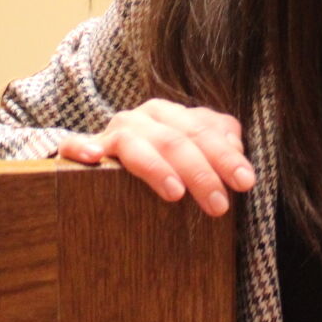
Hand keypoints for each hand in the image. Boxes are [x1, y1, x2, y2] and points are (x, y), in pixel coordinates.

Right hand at [58, 98, 254, 216]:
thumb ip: (219, 147)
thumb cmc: (163, 166)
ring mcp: (113, 132)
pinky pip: (77, 144)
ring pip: (136, 143)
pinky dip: (83, 148)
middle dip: (200, 171)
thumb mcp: (194, 154)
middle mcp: (144, 118)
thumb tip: (236, 154)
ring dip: (156, 167)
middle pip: (176, 140)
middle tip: (218, 205)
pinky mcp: (85, 149)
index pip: (205, 131)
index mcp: (173, 116)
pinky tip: (94, 158)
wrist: (106, 166)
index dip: (226, 156)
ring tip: (175, 193)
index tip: (245, 182)